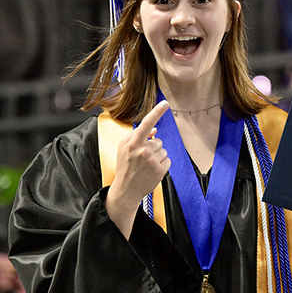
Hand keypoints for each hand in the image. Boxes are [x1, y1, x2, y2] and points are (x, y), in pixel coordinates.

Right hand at [106, 101, 170, 237]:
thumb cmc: (124, 166)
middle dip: (152, 147)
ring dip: (157, 156)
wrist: (126, 190)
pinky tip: (152, 170)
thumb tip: (155, 130)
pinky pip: (167, 159)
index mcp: (132, 143)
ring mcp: (152, 161)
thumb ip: (136, 136)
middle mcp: (143, 151)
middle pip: (157, 140)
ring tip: (146, 165)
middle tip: (142, 158)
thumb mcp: (124, 148)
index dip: (156, 112)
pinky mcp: (160, 170)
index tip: (166, 103)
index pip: (146, 123)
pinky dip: (162, 164)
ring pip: (163, 150)